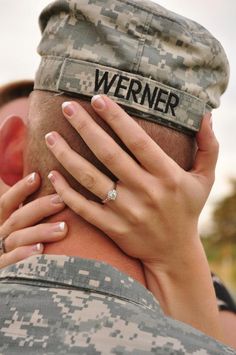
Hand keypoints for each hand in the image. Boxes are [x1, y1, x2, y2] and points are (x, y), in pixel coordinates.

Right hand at [0, 173, 66, 268]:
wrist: (7, 289)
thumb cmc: (18, 252)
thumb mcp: (21, 230)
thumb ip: (29, 215)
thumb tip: (48, 187)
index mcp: (3, 224)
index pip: (7, 202)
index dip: (20, 189)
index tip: (37, 176)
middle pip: (17, 218)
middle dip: (39, 207)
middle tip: (61, 200)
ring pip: (17, 238)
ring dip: (40, 231)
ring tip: (63, 228)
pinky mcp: (2, 273)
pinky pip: (11, 263)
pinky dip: (24, 255)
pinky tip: (40, 250)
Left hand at [45, 96, 217, 269]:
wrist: (174, 252)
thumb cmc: (187, 210)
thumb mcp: (204, 179)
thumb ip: (208, 147)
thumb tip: (205, 116)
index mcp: (167, 175)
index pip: (137, 140)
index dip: (116, 118)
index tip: (97, 98)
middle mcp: (145, 191)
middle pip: (108, 154)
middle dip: (85, 127)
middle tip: (66, 106)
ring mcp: (126, 211)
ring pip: (90, 178)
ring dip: (67, 156)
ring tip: (50, 136)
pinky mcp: (112, 227)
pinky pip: (84, 208)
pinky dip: (66, 192)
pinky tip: (51, 174)